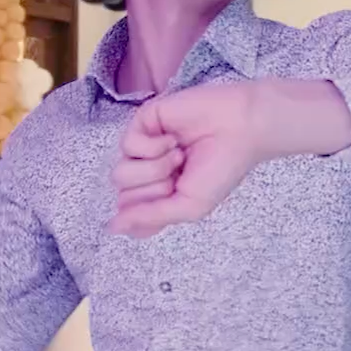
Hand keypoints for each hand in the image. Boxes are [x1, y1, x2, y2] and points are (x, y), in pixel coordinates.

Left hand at [110, 82, 265, 238]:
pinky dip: (153, 146)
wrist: (239, 129)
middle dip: (155, 191)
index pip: (130, 217)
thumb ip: (149, 217)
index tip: (173, 200)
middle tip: (180, 176)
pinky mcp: (143, 123)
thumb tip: (112, 228)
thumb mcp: (189, 205)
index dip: (148, 214)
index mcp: (160, 196)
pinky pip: (127, 145)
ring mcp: (143, 149)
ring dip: (154, 169)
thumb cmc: (221, 168)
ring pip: (121, 174)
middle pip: (123, 198)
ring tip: (179, 157)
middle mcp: (147, 174)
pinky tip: (173, 140)